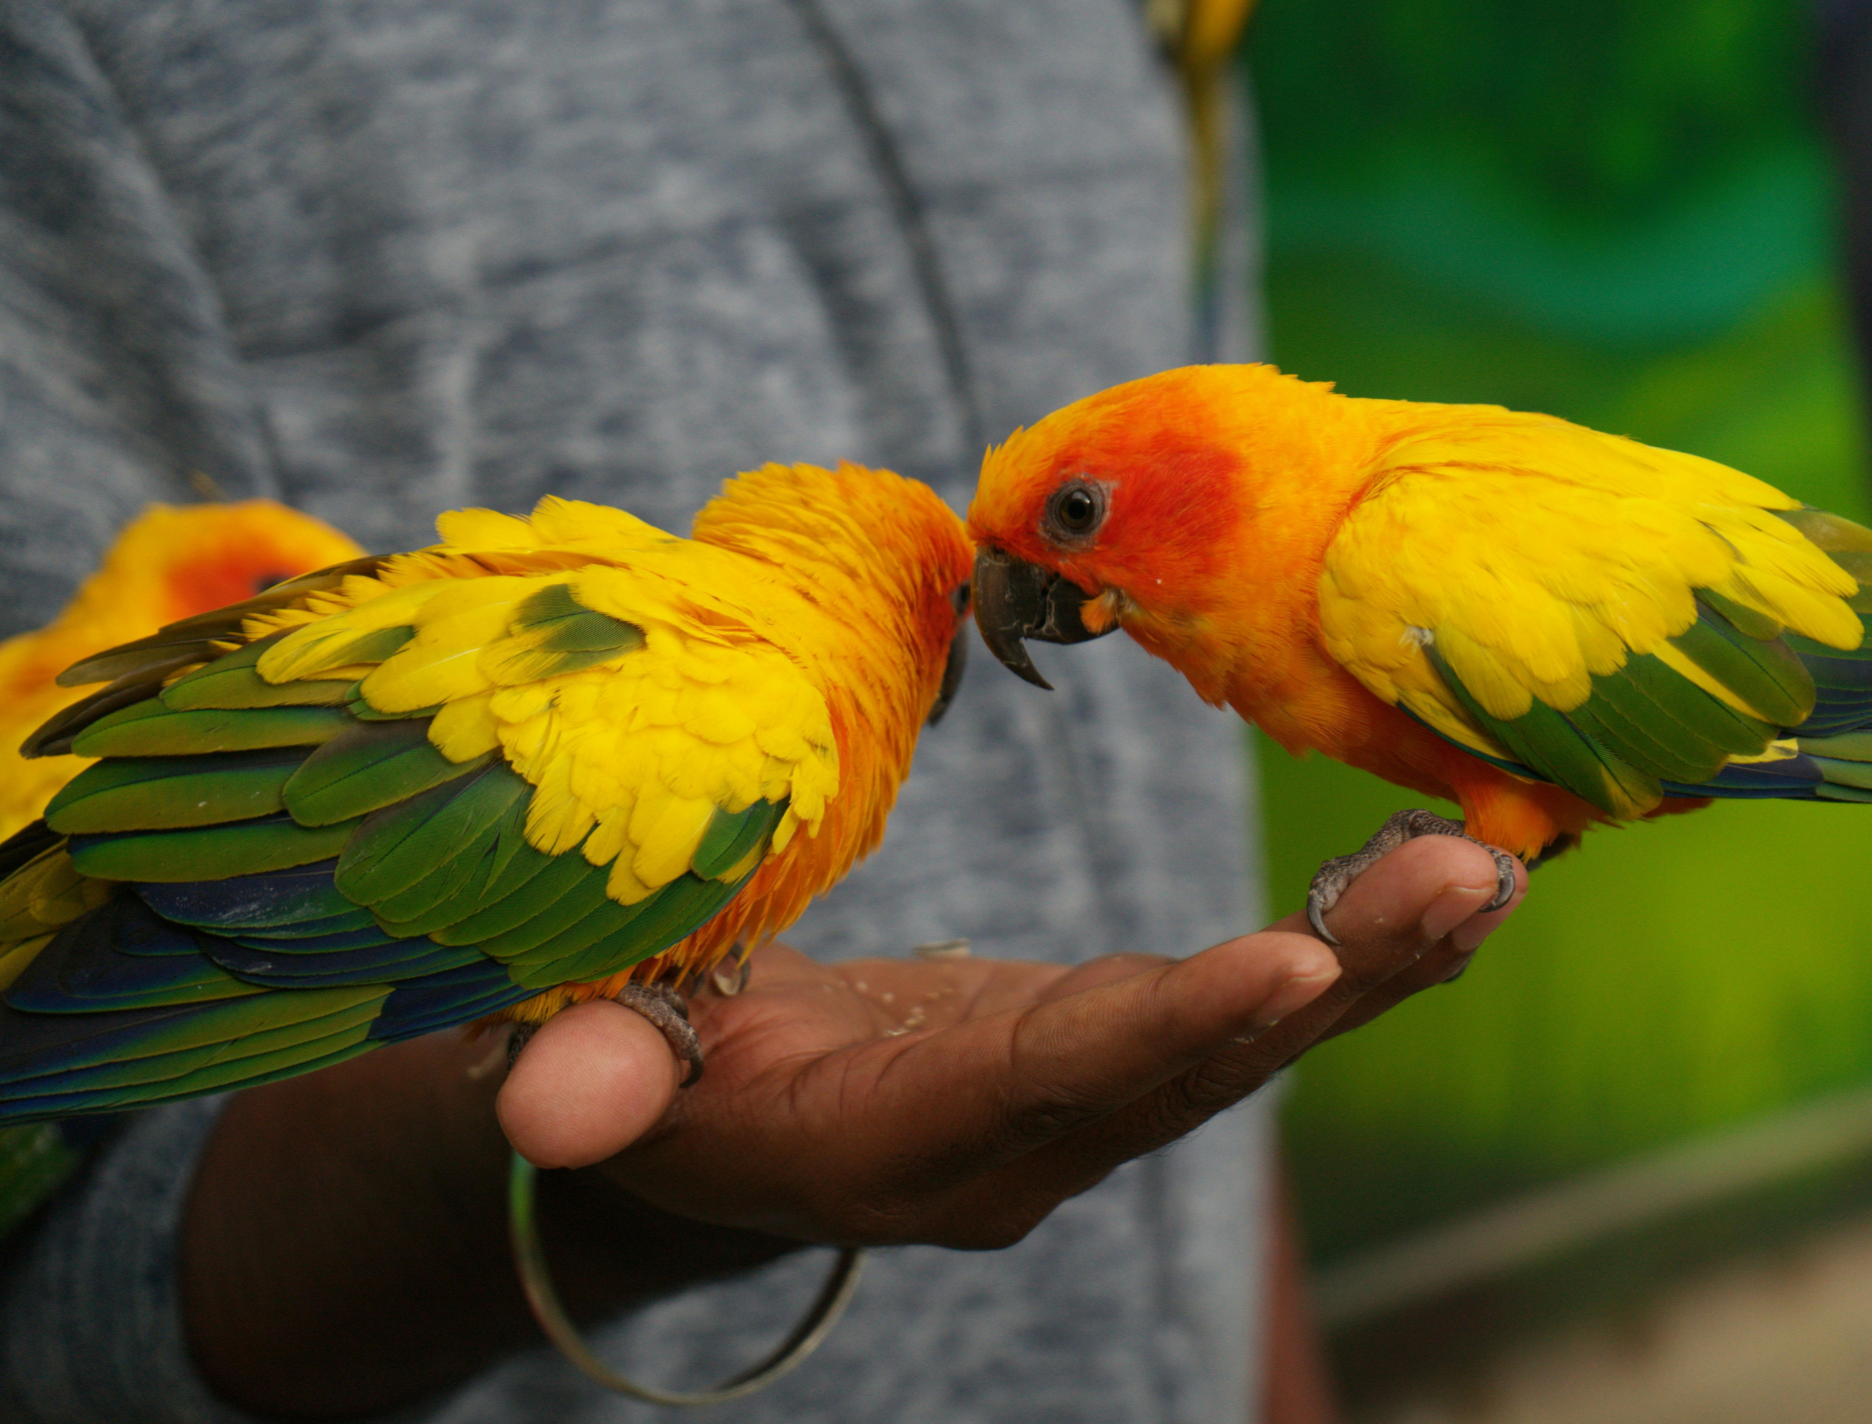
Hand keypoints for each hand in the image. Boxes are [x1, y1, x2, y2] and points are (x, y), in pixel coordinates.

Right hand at [501, 834, 1523, 1249]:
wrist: (716, 1115)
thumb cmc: (653, 1073)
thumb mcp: (612, 1070)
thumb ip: (604, 1081)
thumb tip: (545, 1104)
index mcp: (900, 1142)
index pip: (1046, 1091)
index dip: (1160, 1038)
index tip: (1286, 970)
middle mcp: (1020, 1141)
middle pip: (1191, 1066)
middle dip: (1330, 983)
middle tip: (1467, 883)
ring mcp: (1078, 1104)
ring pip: (1245, 1036)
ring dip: (1373, 957)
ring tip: (1492, 866)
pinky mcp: (1108, 1056)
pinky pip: (1244, 1006)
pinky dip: (1349, 947)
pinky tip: (1443, 881)